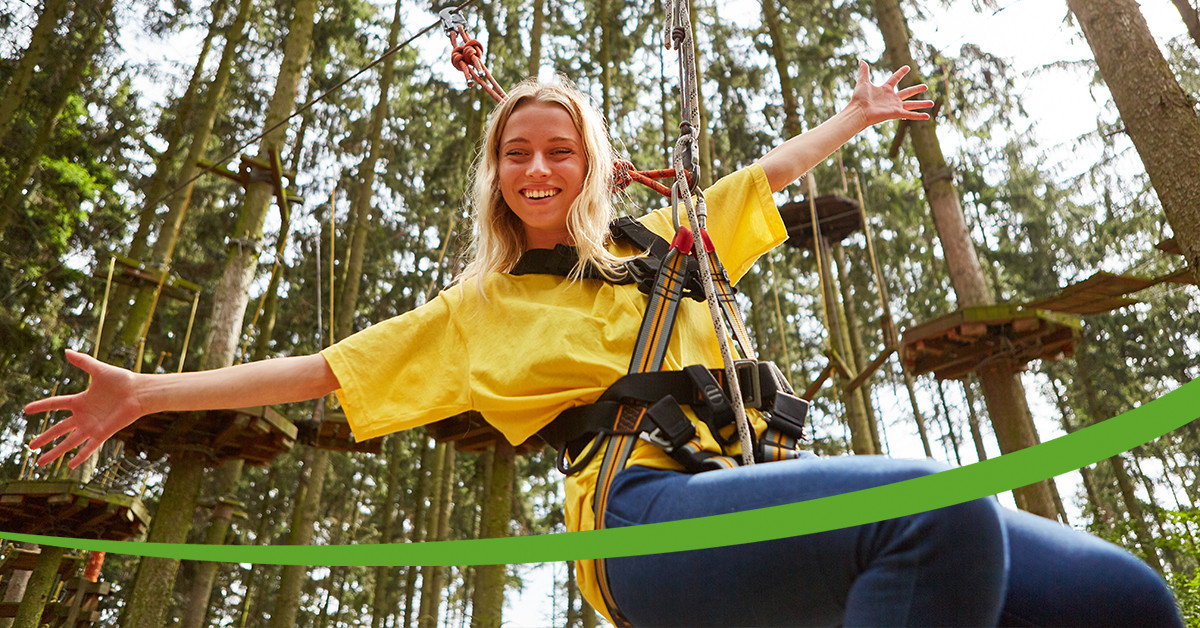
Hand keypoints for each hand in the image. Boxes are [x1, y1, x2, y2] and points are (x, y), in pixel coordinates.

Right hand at [25, 350, 146, 468]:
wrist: (140, 393)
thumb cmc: (122, 380)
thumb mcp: (99, 370)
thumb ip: (83, 362)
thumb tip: (66, 351)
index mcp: (80, 400)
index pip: (55, 404)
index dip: (41, 406)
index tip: (26, 410)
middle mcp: (84, 415)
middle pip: (58, 429)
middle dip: (44, 438)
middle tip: (30, 446)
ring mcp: (92, 426)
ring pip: (69, 442)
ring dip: (55, 452)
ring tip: (40, 463)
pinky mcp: (103, 433)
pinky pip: (89, 447)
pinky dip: (80, 456)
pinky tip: (70, 466)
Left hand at [850, 60, 933, 126]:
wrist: (859, 111)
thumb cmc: (860, 98)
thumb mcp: (863, 82)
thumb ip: (864, 71)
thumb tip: (861, 60)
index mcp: (885, 89)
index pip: (895, 78)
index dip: (901, 73)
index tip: (908, 67)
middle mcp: (891, 98)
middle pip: (907, 92)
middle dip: (917, 89)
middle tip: (926, 86)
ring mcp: (895, 106)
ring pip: (912, 104)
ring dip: (922, 104)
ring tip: (932, 103)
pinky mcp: (896, 113)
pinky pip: (910, 114)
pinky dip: (919, 116)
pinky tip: (928, 117)